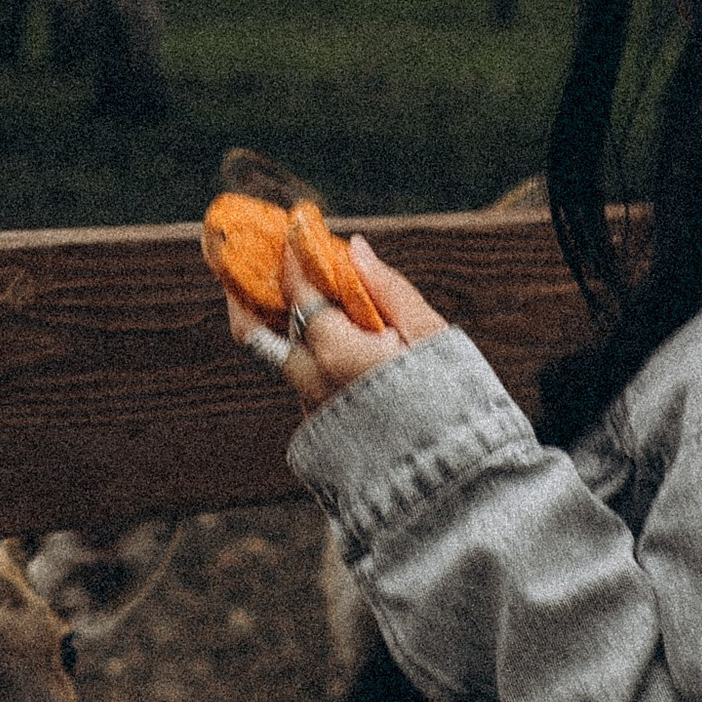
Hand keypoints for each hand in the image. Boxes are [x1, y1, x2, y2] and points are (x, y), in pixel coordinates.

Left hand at [231, 235, 448, 411]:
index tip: (295, 229)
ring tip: (286, 292)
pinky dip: (302, 353)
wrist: (450, 472)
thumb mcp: (429, 336)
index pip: (297, 290)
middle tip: (253, 262)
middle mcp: (310, 380)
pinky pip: (298, 381)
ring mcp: (309, 407)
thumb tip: (355, 250)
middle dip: (249, 292)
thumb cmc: (452, 400)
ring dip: (275, 323)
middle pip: (256, 329)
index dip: (292, 256)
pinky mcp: (315, 428)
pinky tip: (320, 335)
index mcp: (337, 352)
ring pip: (276, 356)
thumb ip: (387, 289)